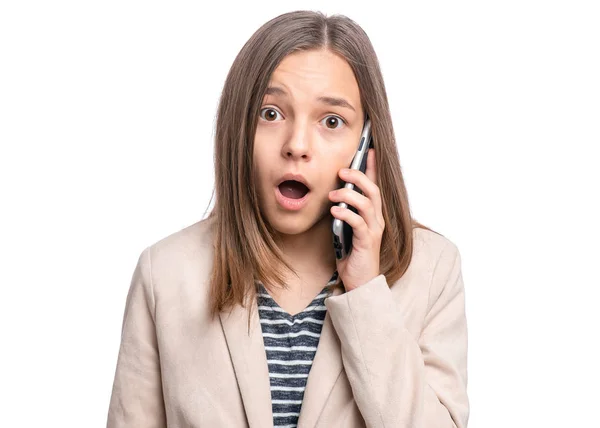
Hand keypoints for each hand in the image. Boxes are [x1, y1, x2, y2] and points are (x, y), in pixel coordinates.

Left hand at [328, 148, 384, 291]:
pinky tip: (334, 211)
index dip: (372, 167)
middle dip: (359, 176)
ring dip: (348, 195)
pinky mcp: (367, 241)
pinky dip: (345, 213)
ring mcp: (373, 230)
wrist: (360, 282)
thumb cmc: (352, 255)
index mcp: (373, 214)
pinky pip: (358, 222)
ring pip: (367, 203)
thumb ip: (344, 213)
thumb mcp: (346, 229)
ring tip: (332, 195)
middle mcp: (377, 219)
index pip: (375, 185)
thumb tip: (332, 195)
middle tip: (342, 171)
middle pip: (373, 190)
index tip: (368, 150)